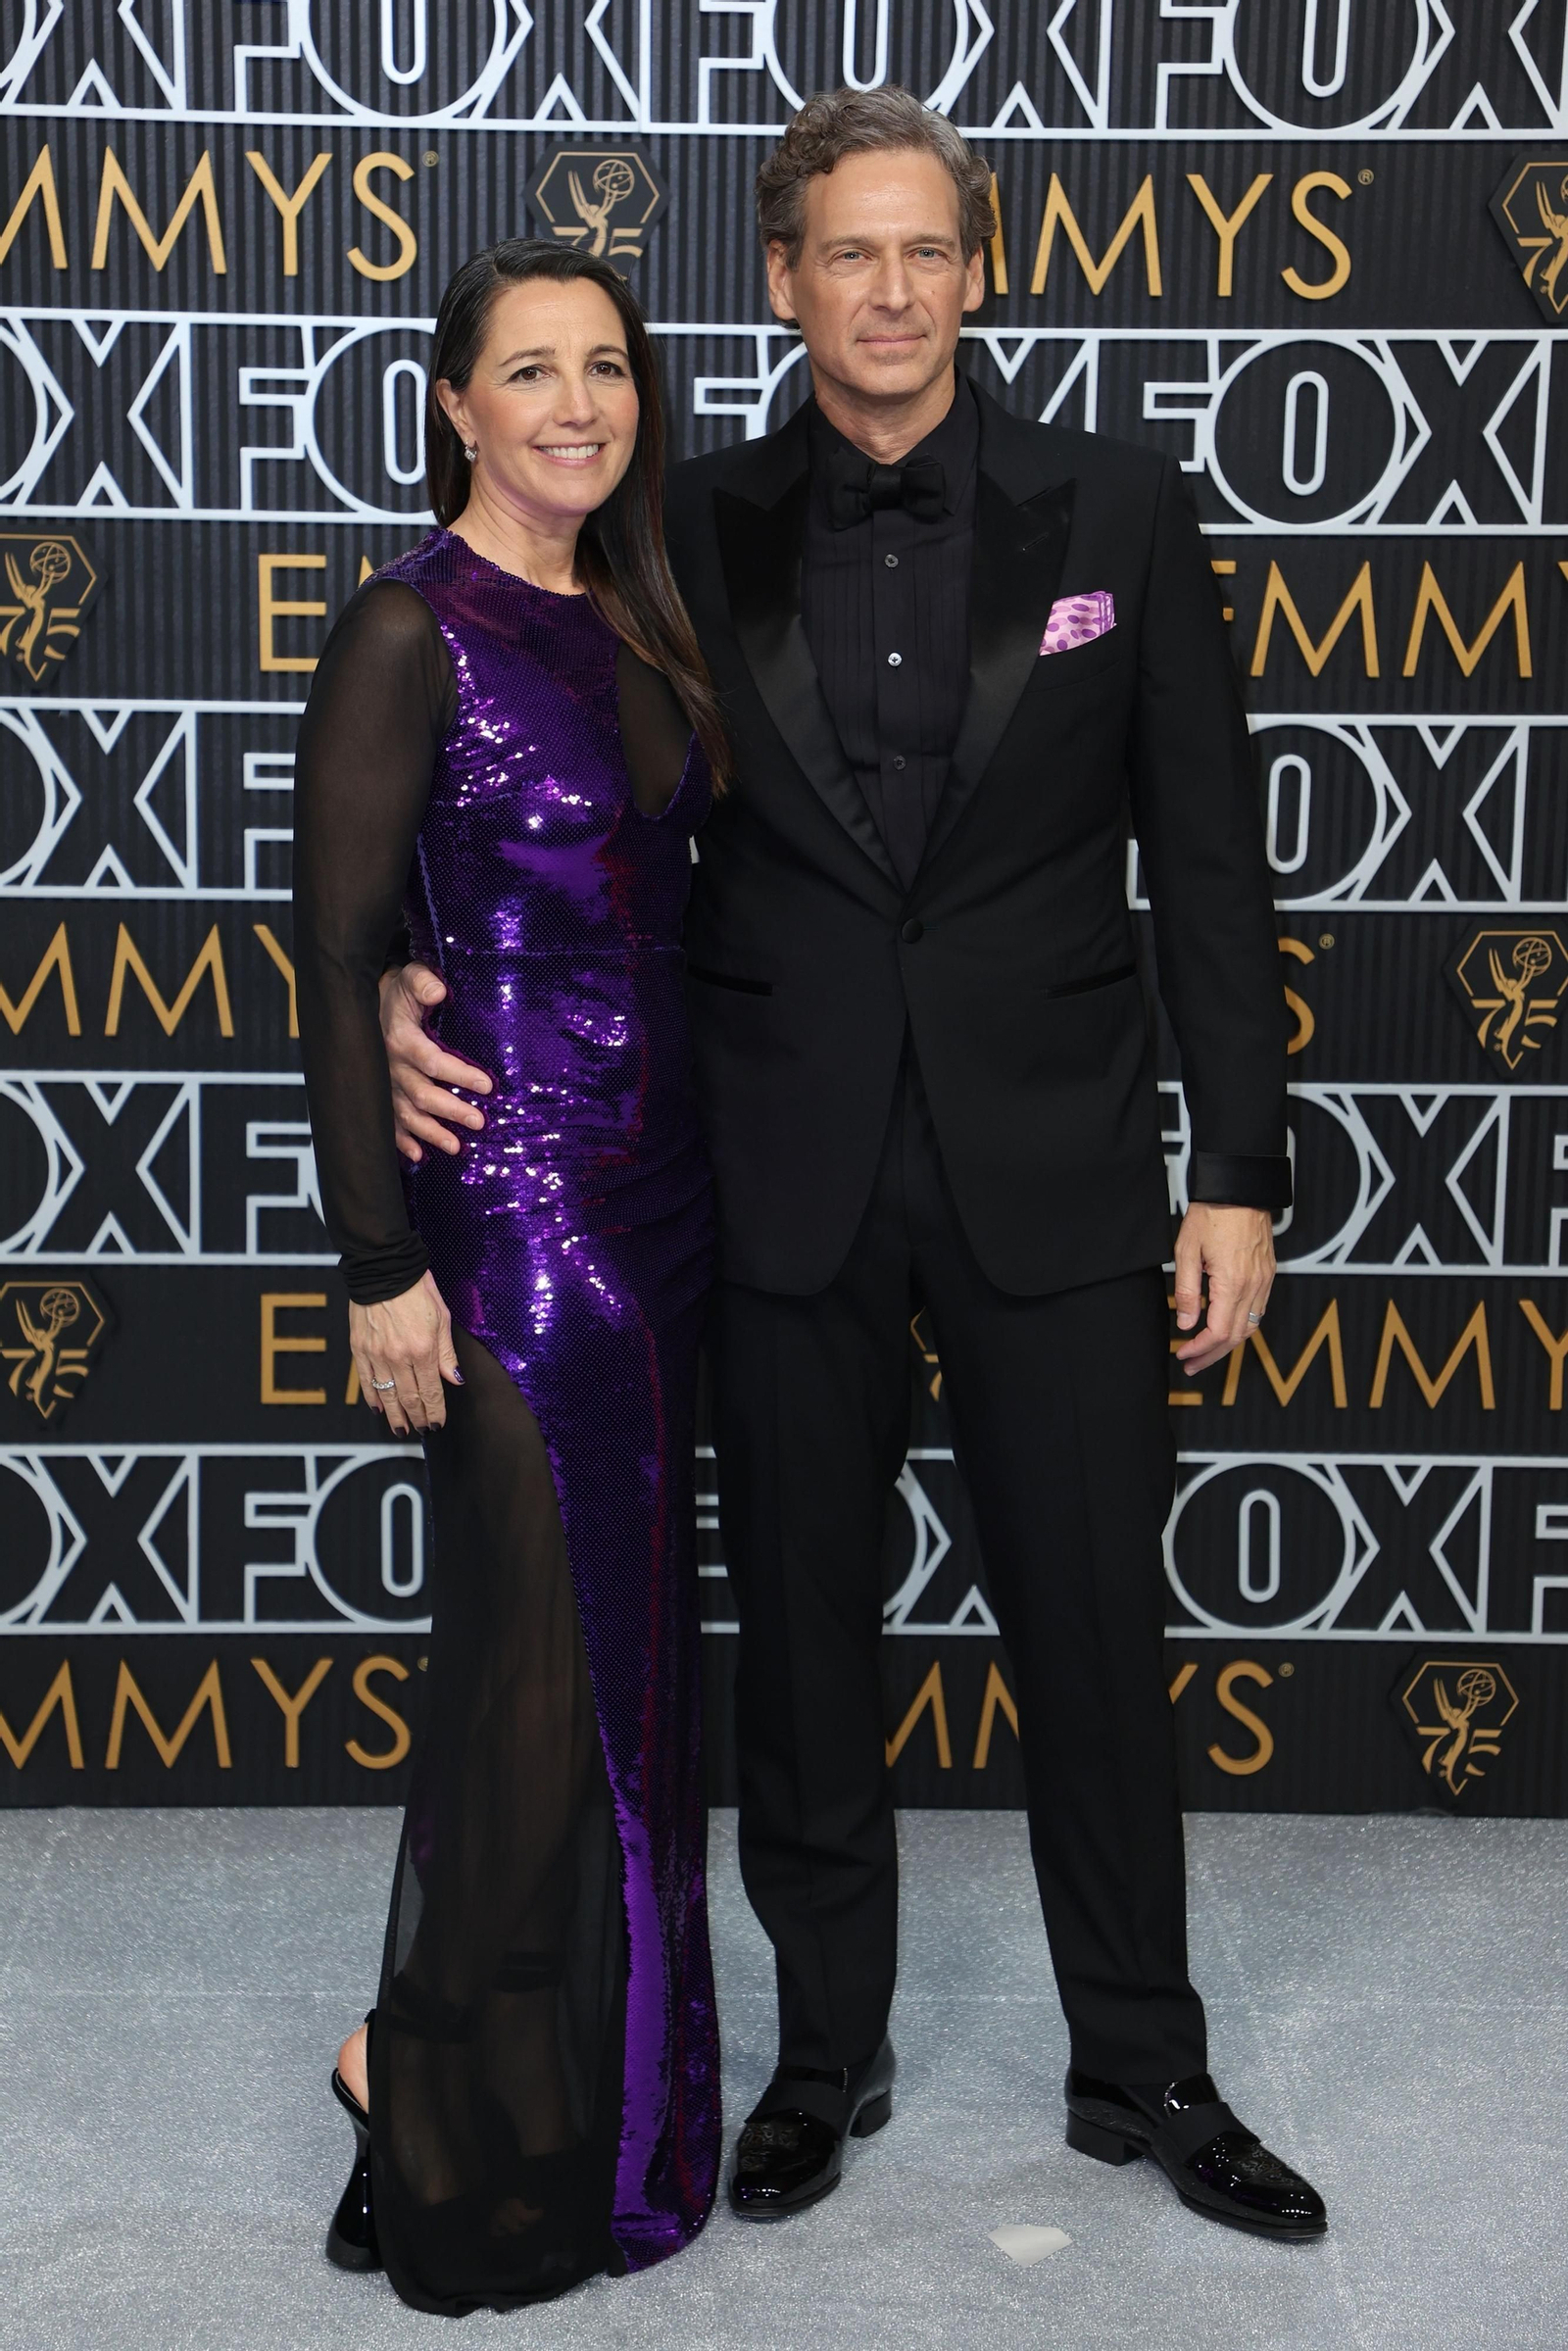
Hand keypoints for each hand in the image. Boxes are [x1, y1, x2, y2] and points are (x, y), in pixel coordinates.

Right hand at [350, 1271, 461, 1434]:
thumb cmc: (417, 1289)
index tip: (437, 1424)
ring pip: (386, 1395)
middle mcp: (399, 1357)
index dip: (435, 1412)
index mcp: (423, 1350)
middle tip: (421, 1430)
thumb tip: (454, 1379)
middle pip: (409, 1398)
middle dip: (417, 1419)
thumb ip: (446, 1353)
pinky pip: (366, 1381)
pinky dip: (372, 1398)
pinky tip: (378, 1409)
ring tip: (401, 1429)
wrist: (384, 1270)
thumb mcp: (442, 1318)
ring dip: (395, 1416)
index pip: (431, 1392)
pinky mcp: (359, 1349)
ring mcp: (376, 1354)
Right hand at [379, 962, 491, 1162]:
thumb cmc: (395, 994)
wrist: (364, 1005)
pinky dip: (402, 1142)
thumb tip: (439, 991)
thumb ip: (423, 983)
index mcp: (400, 1040)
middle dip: (452, 1111)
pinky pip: (389, 1124)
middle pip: (422, 1094)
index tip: (487, 1086)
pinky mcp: (379, 1096)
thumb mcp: (408, 979)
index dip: (459, 1075)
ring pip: (407, 1115)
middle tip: (480, 1122)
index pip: (432, 1061)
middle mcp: (389, 1067)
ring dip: (431, 1133)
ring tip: (456, 1148)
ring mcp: (383, 1085)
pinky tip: (419, 1156)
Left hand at [1172, 1203, 1274, 1377]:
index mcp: (1232, 1284)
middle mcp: (1254, 1287)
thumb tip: (1185, 1323)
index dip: (1199, 1349)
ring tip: (1205, 1353)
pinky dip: (1242, 1326)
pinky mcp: (1268, 1274)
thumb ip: (1185, 1291)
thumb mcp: (1186, 1251)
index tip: (1182, 1354)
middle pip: (1236, 1337)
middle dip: (1212, 1355)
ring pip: (1250, 1327)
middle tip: (1190, 1365)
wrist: (1240, 1188)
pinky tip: (1225, 1328)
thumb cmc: (1211, 1214)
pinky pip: (1258, 1311)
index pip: (1218, 1332)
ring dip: (1227, 1345)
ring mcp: (1265, 1281)